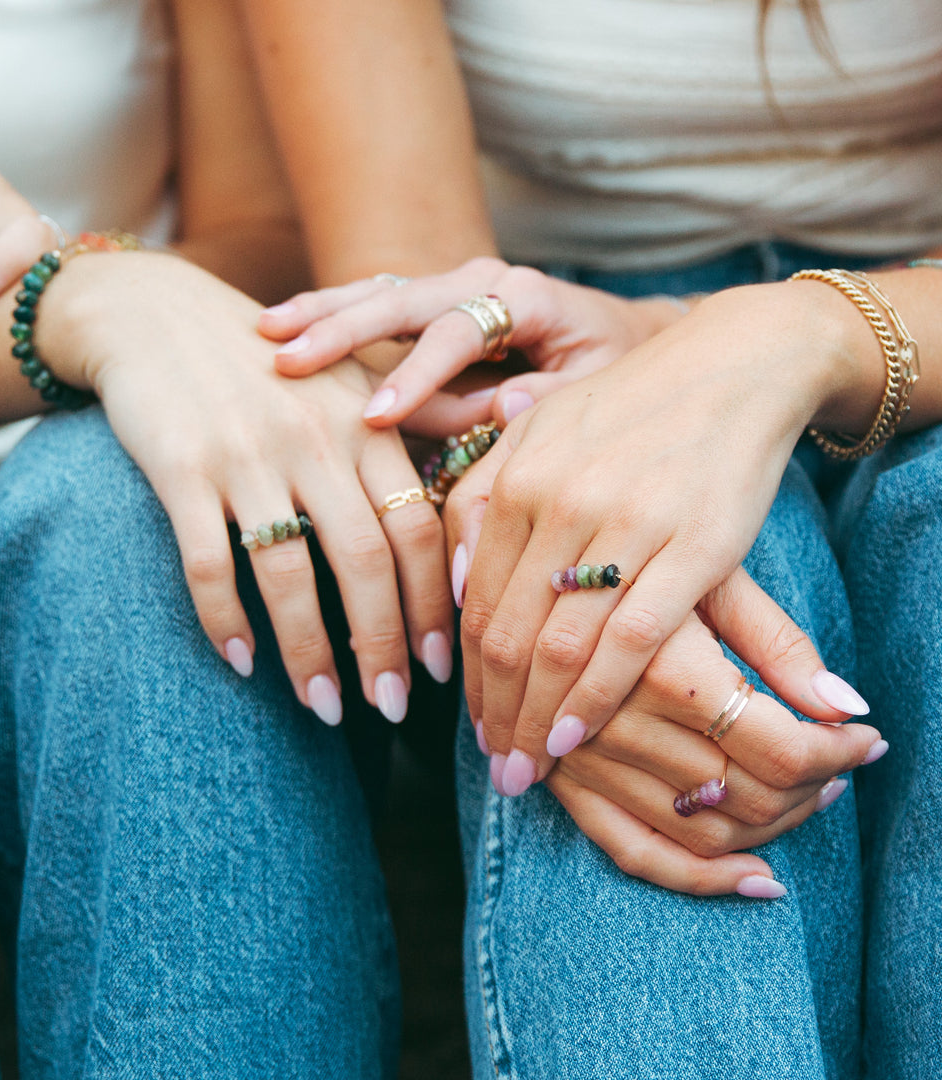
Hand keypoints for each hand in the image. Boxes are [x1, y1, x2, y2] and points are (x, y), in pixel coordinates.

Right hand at [41, 251, 455, 723]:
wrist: (157, 313)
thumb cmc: (270, 362)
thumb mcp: (351, 378)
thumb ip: (420, 419)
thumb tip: (494, 456)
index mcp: (366, 423)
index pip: (418, 528)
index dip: (433, 604)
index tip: (439, 665)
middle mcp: (315, 439)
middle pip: (365, 562)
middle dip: (384, 647)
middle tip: (393, 708)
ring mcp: (246, 454)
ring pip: (289, 574)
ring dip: (310, 653)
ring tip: (326, 708)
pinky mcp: (180, 468)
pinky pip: (207, 562)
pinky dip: (224, 619)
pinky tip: (240, 660)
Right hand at [258, 258, 683, 431]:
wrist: (622, 331)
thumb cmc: (611, 366)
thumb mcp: (597, 387)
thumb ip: (549, 401)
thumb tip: (502, 405)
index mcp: (524, 296)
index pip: (457, 334)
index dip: (415, 376)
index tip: (373, 418)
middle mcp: (481, 279)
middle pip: (400, 298)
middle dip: (342, 329)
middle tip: (286, 356)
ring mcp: (452, 284)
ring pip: (377, 292)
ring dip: (321, 311)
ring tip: (265, 330)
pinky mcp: (434, 301)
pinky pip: (378, 304)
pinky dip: (332, 312)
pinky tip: (284, 322)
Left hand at [441, 279, 853, 765]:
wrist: (731, 367)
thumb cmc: (625, 407)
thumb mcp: (536, 429)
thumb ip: (482, 497)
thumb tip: (451, 584)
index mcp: (516, 480)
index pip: (475, 602)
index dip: (467, 674)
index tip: (468, 720)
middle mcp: (561, 505)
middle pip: (508, 635)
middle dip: (495, 713)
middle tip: (493, 766)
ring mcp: (627, 526)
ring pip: (562, 648)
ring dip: (535, 721)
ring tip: (523, 771)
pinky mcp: (693, 548)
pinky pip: (631, 642)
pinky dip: (597, 700)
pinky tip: (574, 740)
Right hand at [472, 570, 881, 895]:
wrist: (542, 551)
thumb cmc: (638, 555)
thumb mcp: (713, 577)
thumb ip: (779, 643)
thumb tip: (850, 707)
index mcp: (665, 668)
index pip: (782, 750)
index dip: (840, 754)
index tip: (867, 740)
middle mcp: (620, 722)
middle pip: (748, 797)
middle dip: (812, 789)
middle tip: (838, 764)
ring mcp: (584, 760)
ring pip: (700, 830)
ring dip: (771, 826)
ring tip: (803, 794)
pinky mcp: (561, 779)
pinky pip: (633, 852)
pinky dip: (697, 879)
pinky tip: (752, 879)